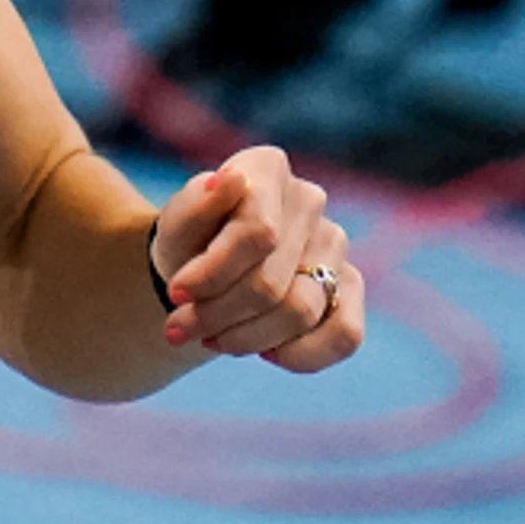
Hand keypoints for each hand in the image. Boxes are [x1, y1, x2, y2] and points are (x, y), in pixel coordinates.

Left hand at [150, 146, 363, 372]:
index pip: (256, 232)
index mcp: (266, 167)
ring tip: (211, 340)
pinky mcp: (351, 286)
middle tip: (179, 330)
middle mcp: (309, 200)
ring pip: (300, 312)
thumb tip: (229, 181)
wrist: (202, 271)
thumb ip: (194, 205)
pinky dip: (301, 356)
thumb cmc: (188, 242)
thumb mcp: (173, 227)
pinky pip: (345, 334)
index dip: (213, 273)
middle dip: (218, 314)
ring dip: (247, 339)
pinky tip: (266, 352)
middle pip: (270, 281)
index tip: (176, 295)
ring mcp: (335, 244)